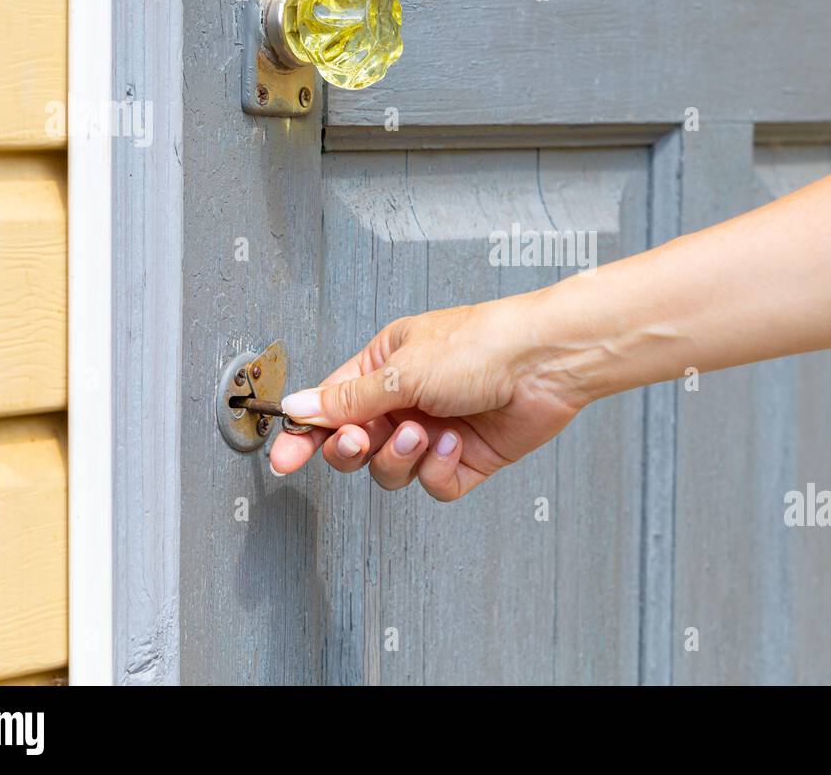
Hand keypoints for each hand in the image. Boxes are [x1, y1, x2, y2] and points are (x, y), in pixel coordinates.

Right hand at [268, 294, 587, 500]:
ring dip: (401, 458)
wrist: (545, 363)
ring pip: (390, 471)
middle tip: (365, 439)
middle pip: (355, 446)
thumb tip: (301, 406)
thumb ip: (349, 398)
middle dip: (355, 449)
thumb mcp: (404, 369)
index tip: (284, 459)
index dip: (304, 434)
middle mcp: (406, 400)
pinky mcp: (463, 459)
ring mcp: (434, 432)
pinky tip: (456, 443)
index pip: (330, 406)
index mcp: (383, 366)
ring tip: (426, 433)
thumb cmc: (482, 345)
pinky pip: (432, 485)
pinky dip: (439, 469)